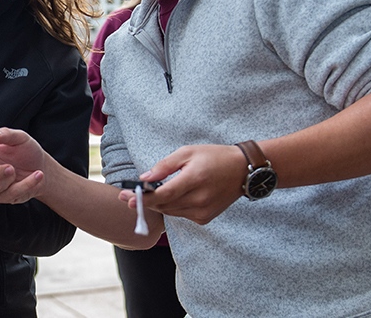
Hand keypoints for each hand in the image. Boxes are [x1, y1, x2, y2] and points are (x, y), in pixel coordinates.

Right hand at [0, 128, 49, 204]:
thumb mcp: (21, 138)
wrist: (44, 169)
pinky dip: (27, 186)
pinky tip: (37, 177)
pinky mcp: (2, 197)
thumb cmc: (27, 150)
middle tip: (10, 169)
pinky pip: (9, 196)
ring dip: (14, 181)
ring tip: (33, 172)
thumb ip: (7, 134)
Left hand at [118, 144, 245, 224]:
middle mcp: (199, 199)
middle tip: (127, 197)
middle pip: (164, 205)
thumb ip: (165, 165)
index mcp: (194, 180)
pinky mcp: (205, 218)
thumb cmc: (214, 157)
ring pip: (170, 212)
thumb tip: (144, 178)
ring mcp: (203, 211)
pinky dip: (172, 207)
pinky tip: (171, 198)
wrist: (243, 170)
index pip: (163, 194)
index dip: (143, 198)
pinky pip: (181, 214)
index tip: (127, 197)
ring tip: (146, 195)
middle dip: (144, 202)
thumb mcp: (188, 152)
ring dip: (157, 204)